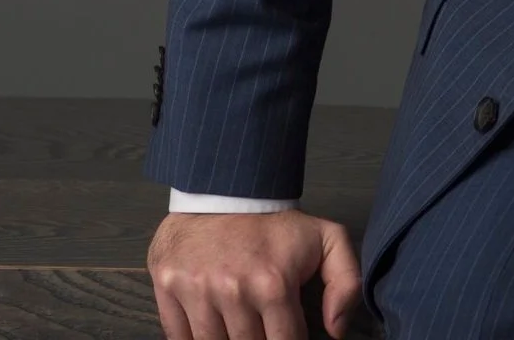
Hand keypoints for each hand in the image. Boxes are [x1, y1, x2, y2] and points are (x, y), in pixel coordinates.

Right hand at [148, 208, 361, 338]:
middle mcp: (234, 293)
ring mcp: (197, 293)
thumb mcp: (327, 239)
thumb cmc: (276, 223)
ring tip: (239, 323)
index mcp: (274, 284)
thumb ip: (345, 282)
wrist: (225, 189)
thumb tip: (337, 331)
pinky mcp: (168, 290)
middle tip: (261, 324)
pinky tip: (211, 327)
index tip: (288, 335)